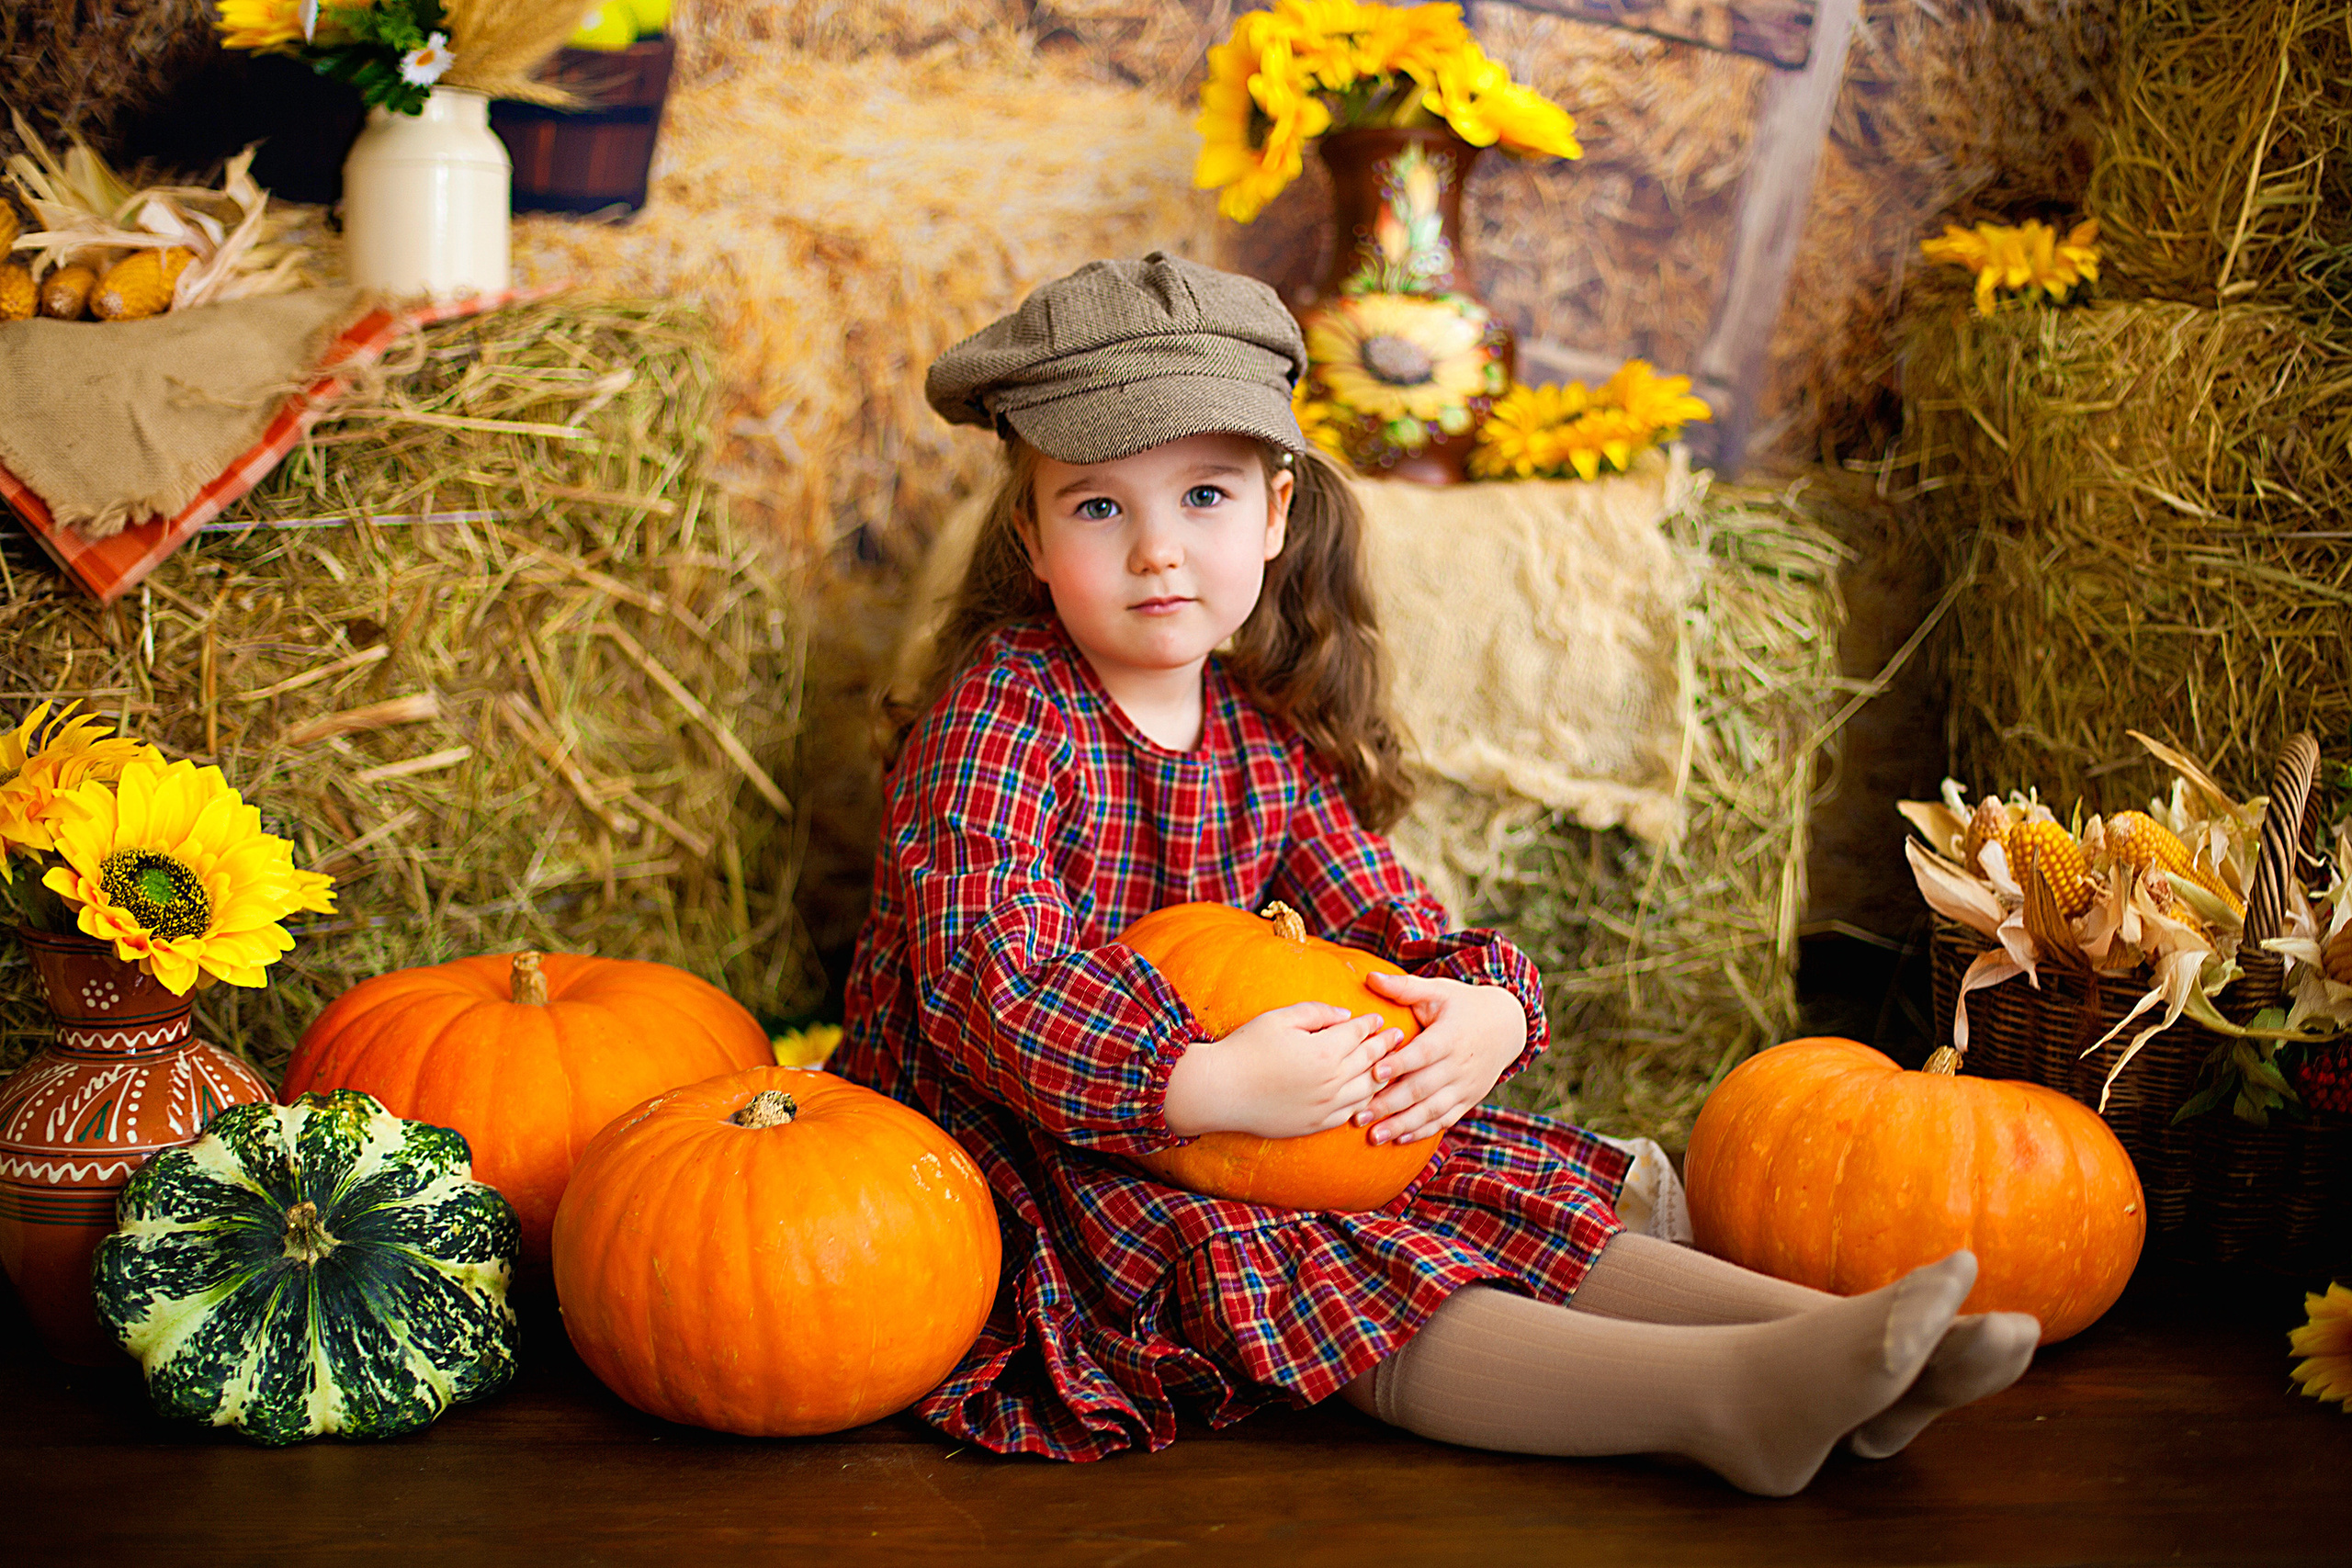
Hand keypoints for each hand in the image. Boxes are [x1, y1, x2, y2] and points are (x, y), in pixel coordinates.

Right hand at [1163, 1002, 1403, 1139]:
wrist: (1219, 1091)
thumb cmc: (1246, 1048)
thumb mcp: (1279, 1018)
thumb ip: (1317, 1012)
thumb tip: (1345, 1016)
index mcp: (1325, 1051)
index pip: (1358, 1034)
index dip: (1371, 1025)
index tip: (1381, 1019)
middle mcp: (1332, 1082)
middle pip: (1369, 1061)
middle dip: (1385, 1047)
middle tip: (1399, 1038)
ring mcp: (1325, 1107)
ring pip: (1366, 1090)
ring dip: (1381, 1076)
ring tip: (1391, 1066)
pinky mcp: (1315, 1124)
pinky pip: (1349, 1113)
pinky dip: (1364, 1102)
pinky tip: (1366, 1095)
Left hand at [1353, 972, 1526, 1145]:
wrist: (1506, 1027)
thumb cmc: (1463, 1005)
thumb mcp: (1438, 991)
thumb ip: (1404, 987)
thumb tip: (1369, 977)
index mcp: (1450, 1036)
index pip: (1424, 1053)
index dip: (1401, 1063)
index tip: (1375, 1072)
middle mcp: (1459, 1065)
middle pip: (1422, 1088)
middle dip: (1390, 1104)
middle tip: (1358, 1115)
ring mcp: (1465, 1086)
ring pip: (1431, 1110)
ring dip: (1402, 1124)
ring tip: (1373, 1137)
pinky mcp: (1467, 1100)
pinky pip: (1444, 1120)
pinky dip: (1423, 1131)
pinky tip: (1398, 1139)